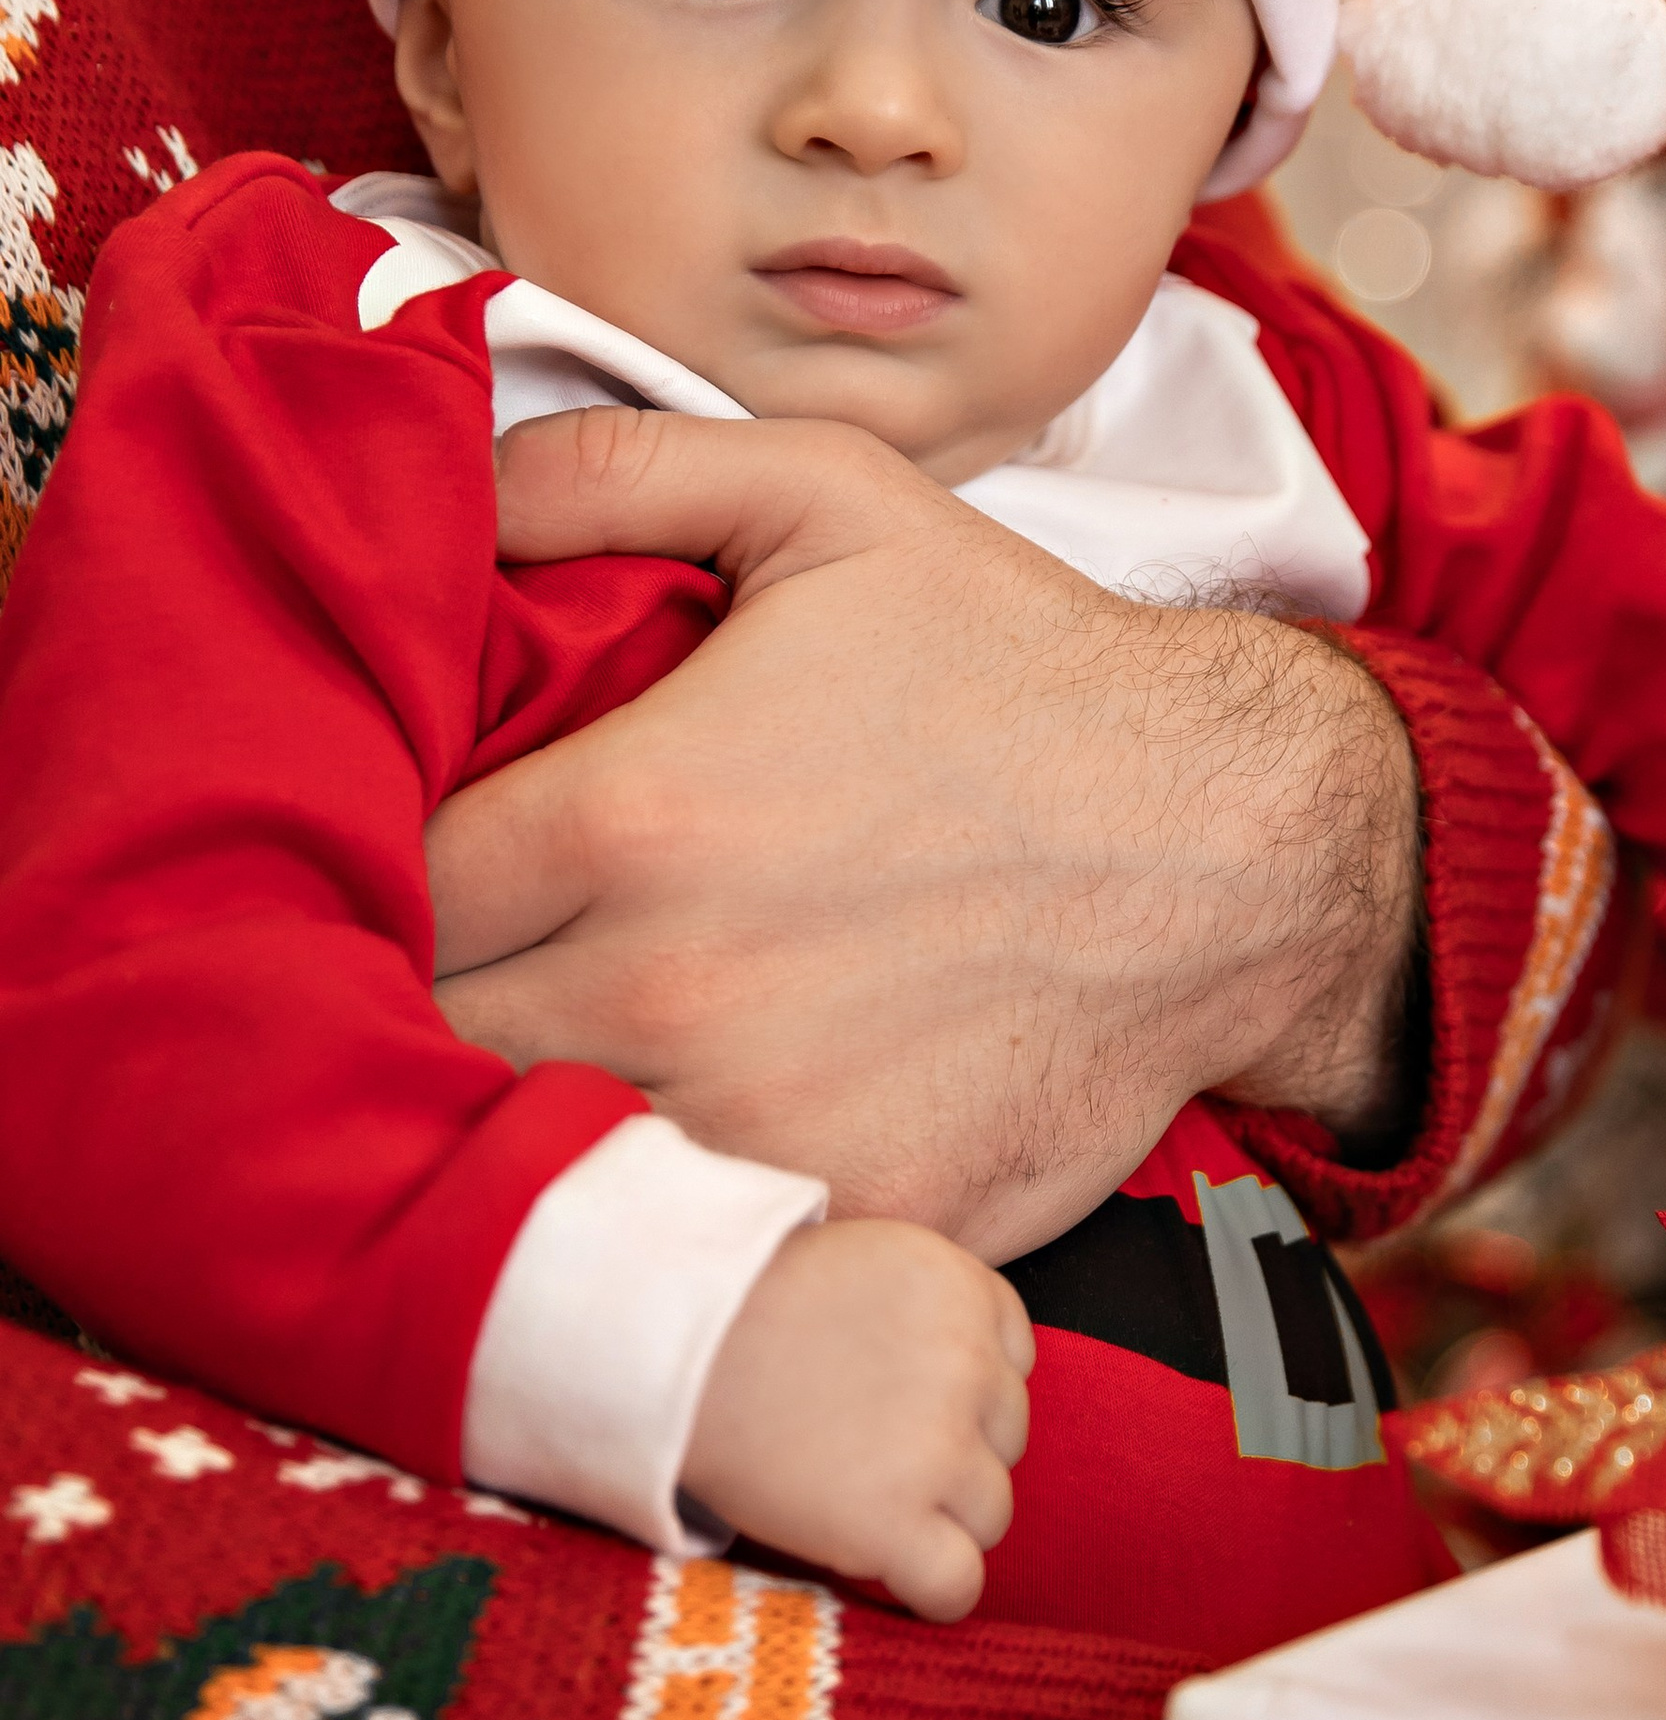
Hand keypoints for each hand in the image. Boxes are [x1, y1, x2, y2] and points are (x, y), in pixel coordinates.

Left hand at [426, 409, 1420, 1262]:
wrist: (1232, 846)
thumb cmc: (1020, 668)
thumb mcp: (828, 501)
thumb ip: (612, 471)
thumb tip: (448, 484)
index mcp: (629, 817)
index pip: (386, 888)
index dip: (379, 881)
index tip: (428, 870)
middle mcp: (669, 990)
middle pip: (427, 1048)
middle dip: (419, 1011)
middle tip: (484, 968)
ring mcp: (762, 1125)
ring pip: (538, 1161)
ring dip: (527, 1116)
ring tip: (570, 1056)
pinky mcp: (853, 1218)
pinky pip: (694, 1248)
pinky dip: (673, 1210)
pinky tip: (700, 1135)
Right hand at [682, 1216, 1033, 1618]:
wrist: (661, 1352)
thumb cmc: (738, 1308)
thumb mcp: (861, 1262)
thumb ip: (927, 1311)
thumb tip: (962, 1376)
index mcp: (961, 1288)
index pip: (1012, 1361)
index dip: (961, 1393)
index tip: (903, 1406)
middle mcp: (967, 1364)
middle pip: (1005, 1438)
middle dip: (951, 1454)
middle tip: (869, 1457)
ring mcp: (938, 1448)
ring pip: (991, 1513)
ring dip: (940, 1522)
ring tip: (864, 1509)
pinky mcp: (895, 1524)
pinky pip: (958, 1585)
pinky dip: (931, 1592)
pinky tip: (892, 1579)